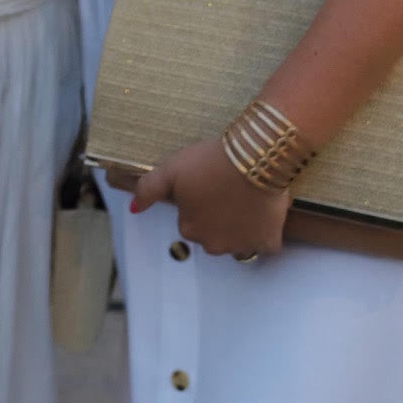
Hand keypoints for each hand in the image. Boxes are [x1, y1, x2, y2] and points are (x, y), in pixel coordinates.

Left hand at [131, 135, 289, 258]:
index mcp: (189, 228)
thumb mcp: (172, 169)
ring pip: (238, 240)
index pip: (190, 221)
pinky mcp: (268, 240)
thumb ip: (148, 189)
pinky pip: (266, 243)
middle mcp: (214, 245)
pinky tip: (265, 213)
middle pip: (213, 234)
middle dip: (218, 218)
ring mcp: (243, 245)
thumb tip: (133, 208)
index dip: (198, 203)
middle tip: (227, 190)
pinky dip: (266, 232)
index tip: (207, 185)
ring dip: (241, 226)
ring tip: (246, 198)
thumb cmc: (210, 162)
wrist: (255, 158)